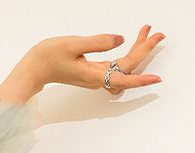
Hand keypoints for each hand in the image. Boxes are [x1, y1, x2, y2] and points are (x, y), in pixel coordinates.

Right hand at [25, 25, 165, 93]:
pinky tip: (132, 41)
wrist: (36, 68)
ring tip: (148, 31)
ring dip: (137, 50)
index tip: (157, 79)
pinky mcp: (94, 71)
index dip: (141, 79)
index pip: (123, 76)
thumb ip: (98, 42)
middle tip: (159, 34)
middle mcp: (98, 78)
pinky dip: (126, 52)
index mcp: (94, 74)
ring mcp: (97, 76)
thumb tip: (120, 39)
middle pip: (128, 67)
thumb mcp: (73, 44)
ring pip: (124, 66)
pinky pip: (116, 64)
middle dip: (145, 50)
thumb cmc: (49, 56)